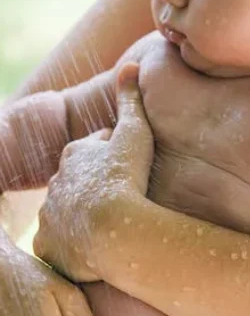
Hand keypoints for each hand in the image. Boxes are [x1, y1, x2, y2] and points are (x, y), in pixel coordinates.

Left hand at [33, 63, 153, 282]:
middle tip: (124, 195)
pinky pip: (60, 245)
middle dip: (95, 185)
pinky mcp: (48, 247)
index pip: (94, 150)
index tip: (132, 168)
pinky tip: (95, 249)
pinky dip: (74, 245)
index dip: (114, 156)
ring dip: (83, 216)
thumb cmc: (127, 176)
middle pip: (78, 181)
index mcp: (74, 153)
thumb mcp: (136, 131)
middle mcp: (54, 182)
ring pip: (67, 212)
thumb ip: (131, 98)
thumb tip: (130, 66)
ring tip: (112, 225)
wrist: (115, 230)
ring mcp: (49, 216)